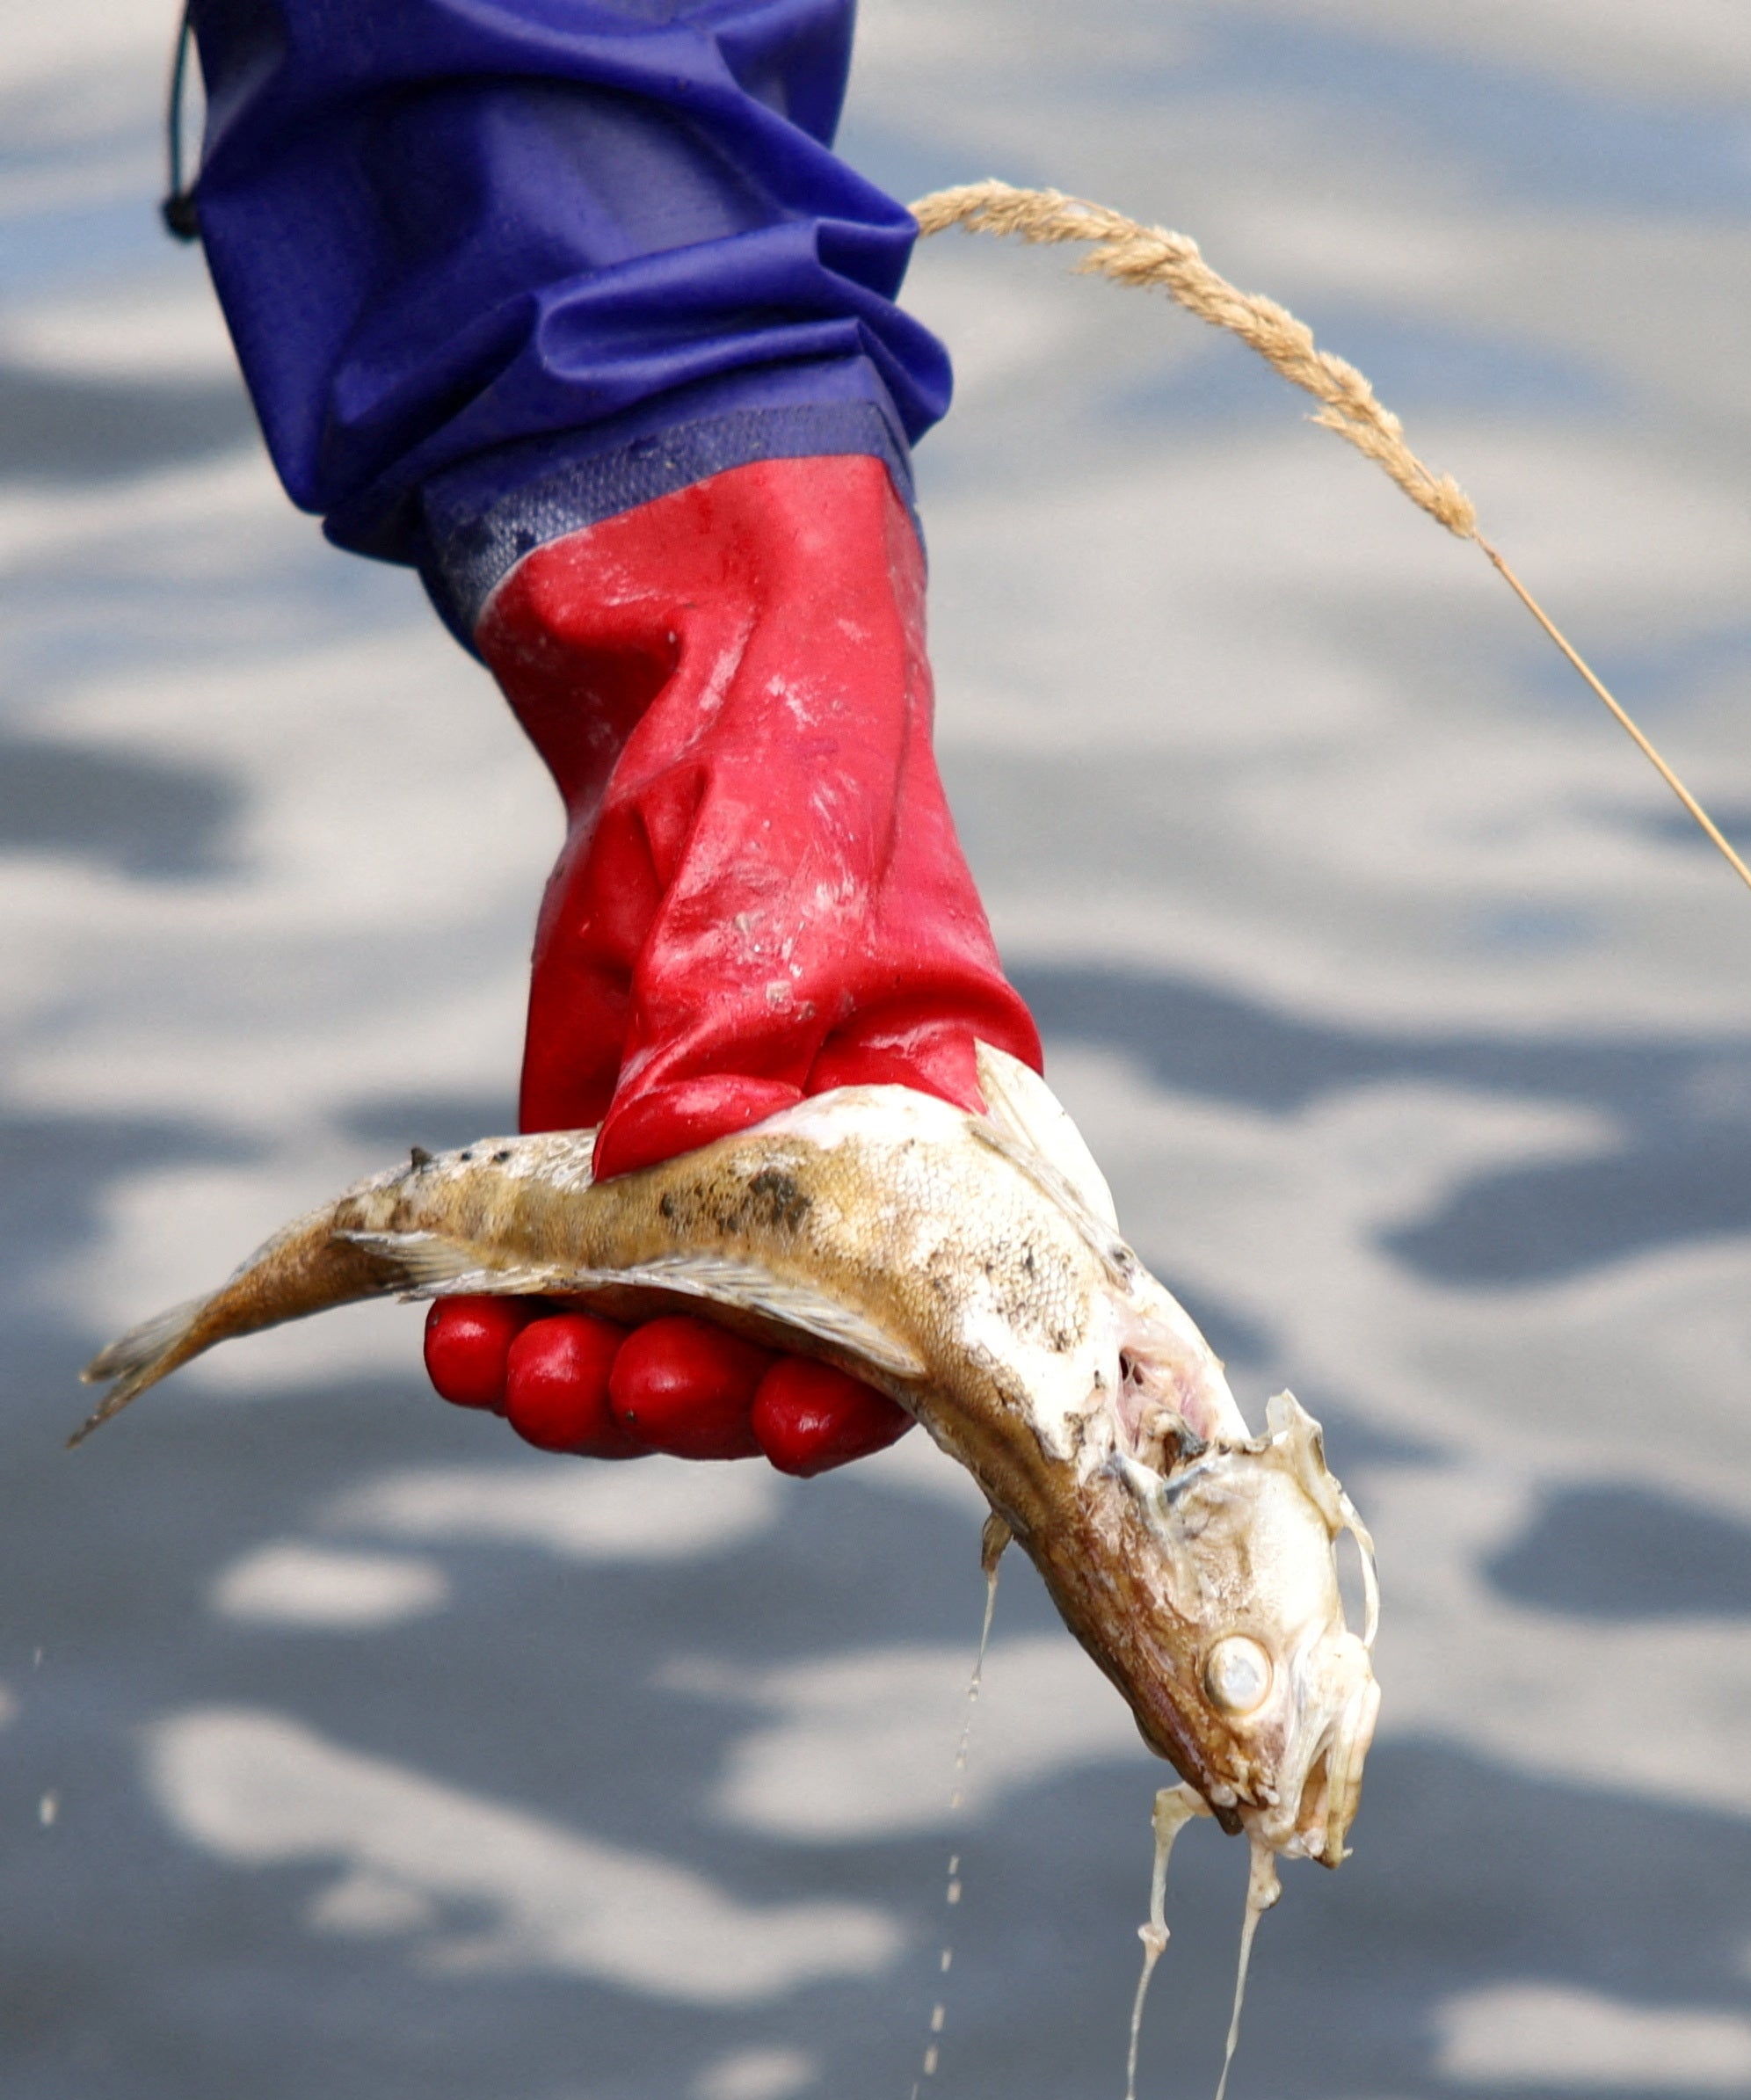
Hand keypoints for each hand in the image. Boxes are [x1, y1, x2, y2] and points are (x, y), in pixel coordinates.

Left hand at [436, 453, 1040, 1471]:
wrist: (699, 671)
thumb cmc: (794, 759)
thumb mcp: (788, 874)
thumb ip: (739, 1012)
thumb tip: (657, 1153)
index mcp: (939, 1124)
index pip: (941, 1300)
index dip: (876, 1387)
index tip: (796, 1423)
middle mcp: (841, 1175)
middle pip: (793, 1354)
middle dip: (705, 1397)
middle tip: (621, 1382)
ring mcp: (719, 1172)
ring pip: (673, 1337)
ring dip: (595, 1384)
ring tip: (508, 1372)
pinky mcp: (607, 1147)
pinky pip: (569, 1275)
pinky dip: (512, 1322)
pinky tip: (455, 1336)